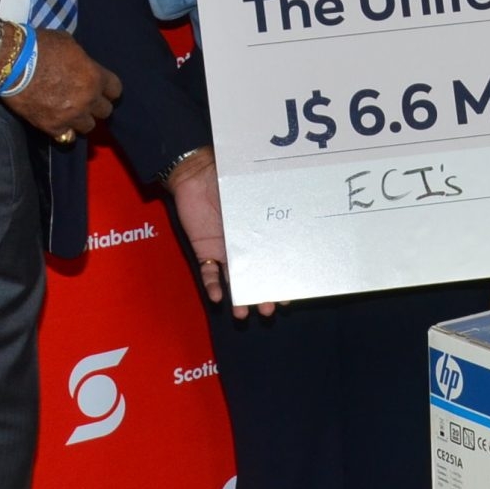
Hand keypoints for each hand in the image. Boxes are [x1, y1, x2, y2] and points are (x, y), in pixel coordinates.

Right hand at [4, 31, 120, 142]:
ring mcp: (72, 115)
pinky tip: (58, 125)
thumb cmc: (39, 46)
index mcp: (95, 77)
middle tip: (83, 101)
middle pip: (105, 112)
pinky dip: (64, 132)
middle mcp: (88, 99)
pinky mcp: (53, 126)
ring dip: (81, 120)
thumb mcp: (67, 43)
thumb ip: (80, 59)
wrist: (11, 62)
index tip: (100, 89)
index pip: (116, 90)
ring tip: (70, 113)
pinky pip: (67, 138)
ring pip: (88, 127)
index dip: (108, 90)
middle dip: (95, 106)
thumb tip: (80, 63)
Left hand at [165, 149, 276, 318]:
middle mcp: (245, 246)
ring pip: (234, 281)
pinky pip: (209, 274)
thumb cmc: (226, 175)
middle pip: (256, 276)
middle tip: (269, 310)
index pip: (274, 259)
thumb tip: (294, 200)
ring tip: (243, 313)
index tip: (290, 294)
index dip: (281, 277)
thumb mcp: (253, 187)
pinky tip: (218, 298)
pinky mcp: (205, 252)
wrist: (195, 174)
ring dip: (238, 298)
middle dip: (262, 295)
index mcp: (260, 232)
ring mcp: (225, 251)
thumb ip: (267, 199)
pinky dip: (212, 287)